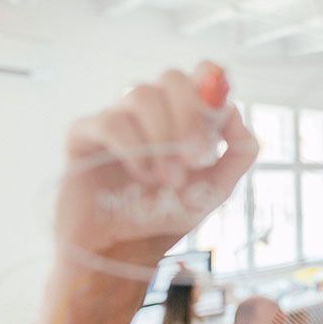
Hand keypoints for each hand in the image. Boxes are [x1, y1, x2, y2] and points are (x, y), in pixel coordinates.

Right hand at [56, 61, 257, 273]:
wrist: (124, 250)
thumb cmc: (166, 215)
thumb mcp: (217, 187)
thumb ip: (238, 152)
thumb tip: (236, 115)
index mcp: (182, 115)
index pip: (200, 73)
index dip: (212, 84)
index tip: (218, 118)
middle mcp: (150, 110)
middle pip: (172, 78)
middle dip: (190, 118)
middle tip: (195, 159)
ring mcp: (117, 118)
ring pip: (141, 95)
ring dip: (162, 139)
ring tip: (168, 179)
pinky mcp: (84, 135)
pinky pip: (111, 122)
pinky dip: (134, 149)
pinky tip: (143, 177)